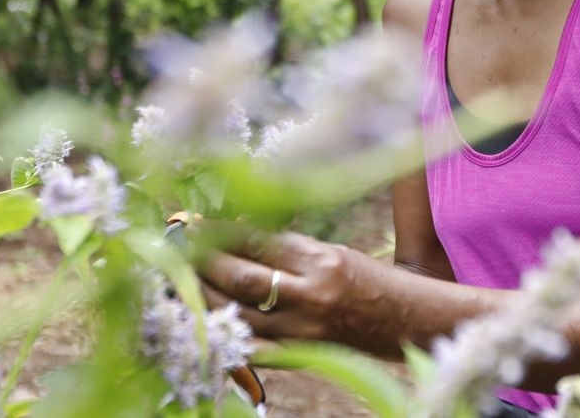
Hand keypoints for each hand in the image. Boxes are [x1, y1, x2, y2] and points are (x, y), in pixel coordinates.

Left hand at [196, 227, 395, 352]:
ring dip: (203, 295)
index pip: (257, 242)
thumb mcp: (329, 252)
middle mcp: (310, 295)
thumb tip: (233, 235)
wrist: (402, 321)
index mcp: (320, 260)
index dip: (219, 232)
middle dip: (202, 261)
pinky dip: (224, 335)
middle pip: (241, 278)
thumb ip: (285, 249)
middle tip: (177, 248)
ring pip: (238, 313)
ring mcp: (303, 330)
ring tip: (179, 279)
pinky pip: (251, 349)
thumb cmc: (365, 278)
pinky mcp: (300, 355)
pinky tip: (200, 322)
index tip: (193, 223)